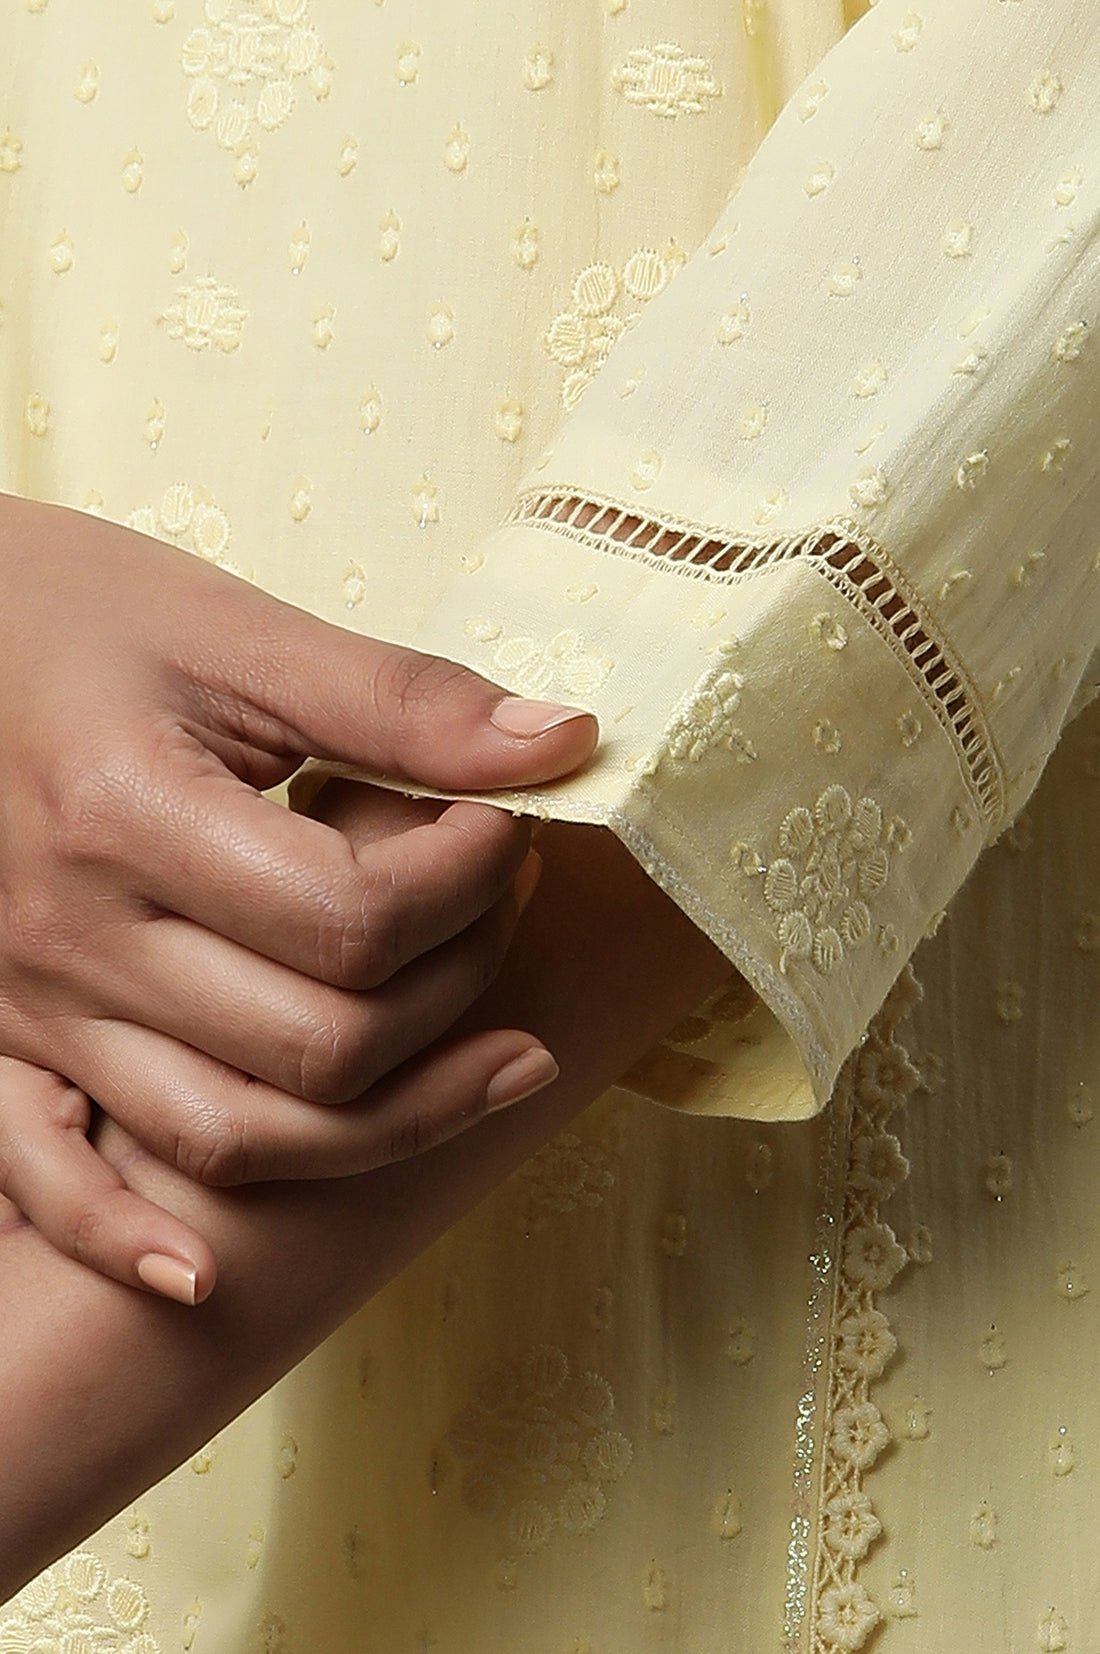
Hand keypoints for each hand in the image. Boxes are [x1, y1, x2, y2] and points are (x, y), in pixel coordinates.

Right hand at [0, 494, 596, 1296]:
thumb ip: (397, 698)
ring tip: (499, 1065)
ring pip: (227, 1134)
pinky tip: (204, 1277)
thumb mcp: (226, 629)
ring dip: (386, 1119)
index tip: (506, 817)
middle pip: (316, 1042)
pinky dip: (122, 1235)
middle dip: (456, 981)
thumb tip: (565, 746)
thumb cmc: (60, 612)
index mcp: (125, 814)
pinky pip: (45, 1177)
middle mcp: (70, 935)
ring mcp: (27, 1002)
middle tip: (499, 900)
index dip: (471, 876)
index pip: (353, 918)